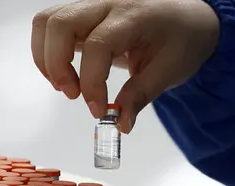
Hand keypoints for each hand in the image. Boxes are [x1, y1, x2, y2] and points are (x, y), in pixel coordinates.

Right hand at [32, 0, 219, 132]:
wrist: (188, 19)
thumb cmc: (182, 41)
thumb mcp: (169, 72)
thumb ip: (140, 96)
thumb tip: (120, 125)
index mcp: (134, 16)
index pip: (97, 45)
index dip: (91, 82)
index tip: (99, 111)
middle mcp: (108, 3)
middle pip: (60, 24)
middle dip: (57, 66)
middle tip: (73, 95)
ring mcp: (92, 5)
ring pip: (48, 21)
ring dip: (46, 58)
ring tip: (65, 85)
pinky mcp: (84, 14)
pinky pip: (51, 25)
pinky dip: (47, 51)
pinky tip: (65, 73)